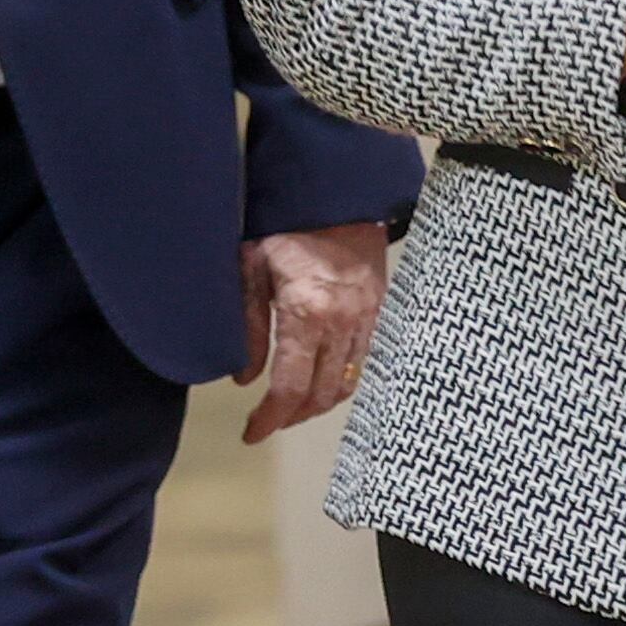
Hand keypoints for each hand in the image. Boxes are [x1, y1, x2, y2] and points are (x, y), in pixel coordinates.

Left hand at [238, 222, 388, 445]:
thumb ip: (248, 328)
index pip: (290, 388)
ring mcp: (367, 318)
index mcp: (307, 313)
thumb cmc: (286, 225)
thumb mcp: (252, 269)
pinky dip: (341, 378)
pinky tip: (320, 374)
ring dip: (319, 402)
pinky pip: (365, 360)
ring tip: (293, 403)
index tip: (252, 433)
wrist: (338, 192)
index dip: (270, 419)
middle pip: (323, 395)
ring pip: (348, 382)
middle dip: (293, 416)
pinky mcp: (381, 310)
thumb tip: (244, 379)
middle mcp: (343, 323)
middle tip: (269, 420)